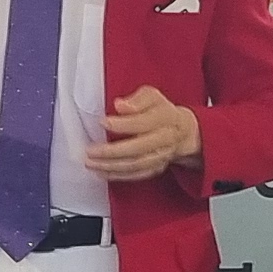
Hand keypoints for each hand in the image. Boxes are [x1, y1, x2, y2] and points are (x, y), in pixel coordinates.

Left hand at [85, 83, 202, 181]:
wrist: (182, 131)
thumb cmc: (161, 111)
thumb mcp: (152, 96)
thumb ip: (137, 99)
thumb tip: (120, 105)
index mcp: (165, 118)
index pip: (143, 123)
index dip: (122, 124)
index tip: (102, 122)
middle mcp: (165, 139)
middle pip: (138, 149)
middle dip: (112, 151)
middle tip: (90, 150)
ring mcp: (161, 156)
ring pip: (136, 164)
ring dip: (111, 166)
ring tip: (90, 163)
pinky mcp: (156, 168)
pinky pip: (136, 174)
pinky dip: (118, 175)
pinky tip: (101, 172)